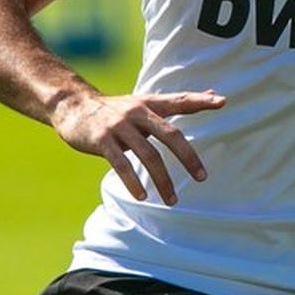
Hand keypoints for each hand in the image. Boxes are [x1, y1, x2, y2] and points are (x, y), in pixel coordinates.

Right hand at [50, 89, 227, 205]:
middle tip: (202, 177)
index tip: (222, 102)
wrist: (72, 105)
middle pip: (169, 134)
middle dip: (188, 157)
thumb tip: (215, 95)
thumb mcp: (145, 101)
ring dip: (162, 180)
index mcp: (149, 103)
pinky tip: (142, 196)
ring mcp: (119, 126)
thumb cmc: (115, 109)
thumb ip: (177, 103)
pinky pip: (121, 164)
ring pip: (148, 155)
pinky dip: (133, 181)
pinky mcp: (101, 140)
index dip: (200, 100)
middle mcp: (137, 113)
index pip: (179, 100)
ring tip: (172, 199)